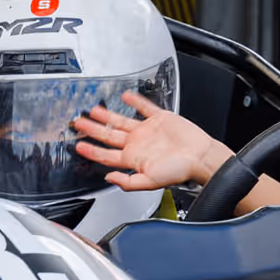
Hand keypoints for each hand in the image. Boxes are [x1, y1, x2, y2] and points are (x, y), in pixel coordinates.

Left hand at [72, 91, 224, 191]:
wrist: (200, 157)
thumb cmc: (180, 171)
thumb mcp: (150, 182)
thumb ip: (128, 182)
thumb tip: (109, 178)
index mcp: (133, 159)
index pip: (106, 155)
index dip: (91, 150)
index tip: (78, 145)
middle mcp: (138, 144)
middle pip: (109, 135)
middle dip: (92, 129)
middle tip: (78, 123)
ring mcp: (147, 131)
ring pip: (121, 121)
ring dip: (107, 115)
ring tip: (94, 110)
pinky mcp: (160, 119)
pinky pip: (144, 107)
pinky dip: (134, 101)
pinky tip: (124, 96)